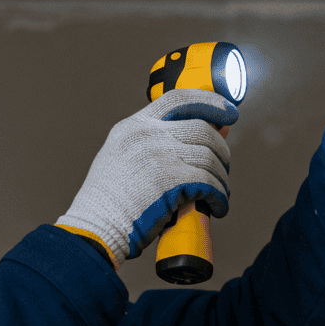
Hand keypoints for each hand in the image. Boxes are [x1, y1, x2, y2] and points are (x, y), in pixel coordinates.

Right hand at [55, 88, 234, 267]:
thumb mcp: (122, 158)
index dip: (209, 102)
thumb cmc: (110, 202)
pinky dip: (219, 196)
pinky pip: (209, 182)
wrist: (95, 227)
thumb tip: (200, 139)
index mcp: (133, 126)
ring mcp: (158, 155)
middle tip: (223, 169)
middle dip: (221, 150)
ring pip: (209, 156)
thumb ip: (152, 144)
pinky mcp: (170, 179)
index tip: (229, 112)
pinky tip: (217, 207)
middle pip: (202, 128)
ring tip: (219, 194)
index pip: (177, 99)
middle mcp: (146, 134)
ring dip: (222, 177)